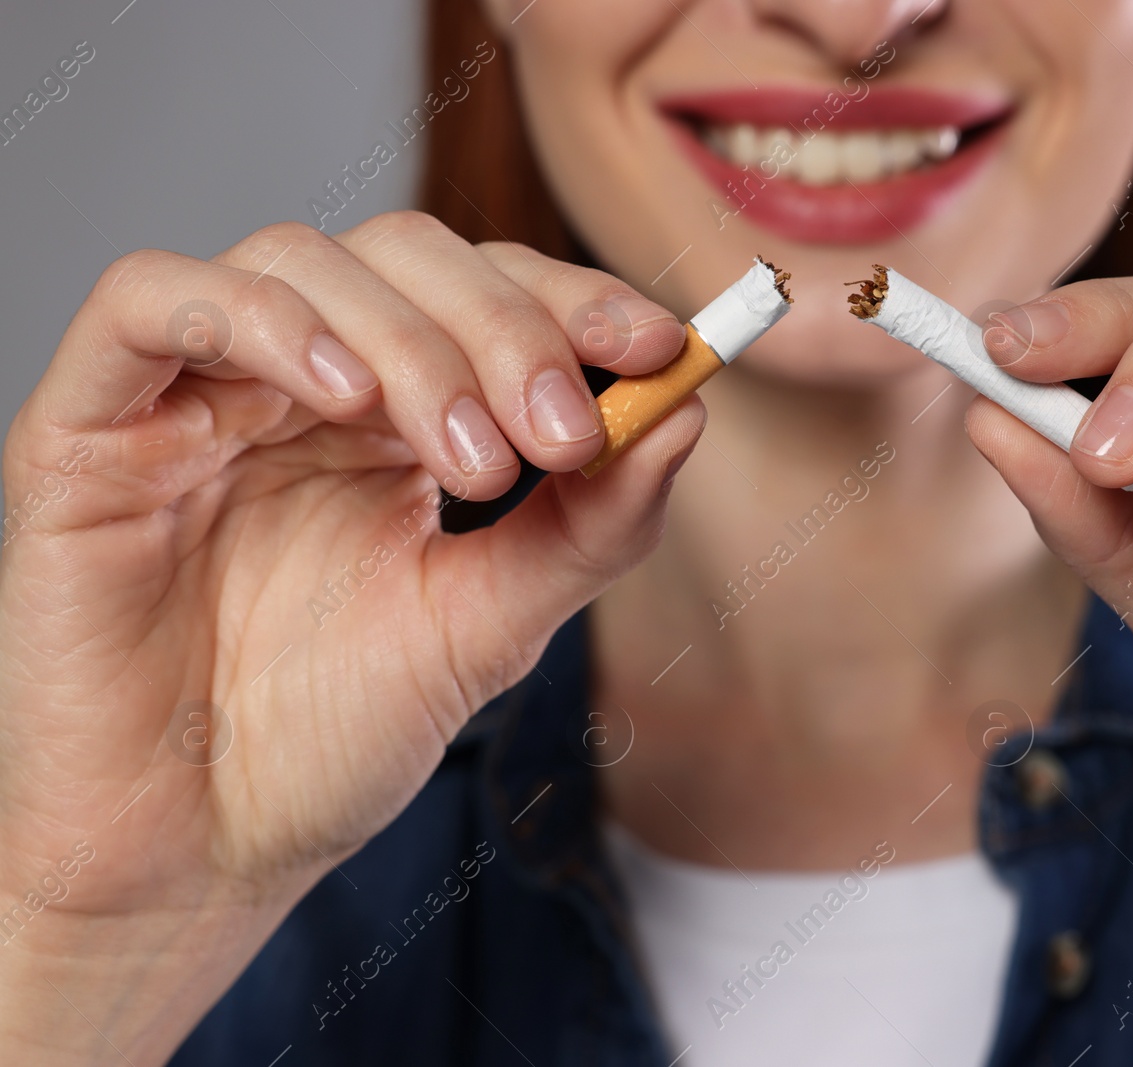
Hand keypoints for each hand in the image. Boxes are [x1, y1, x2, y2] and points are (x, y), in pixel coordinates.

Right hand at [0, 210, 702, 1062]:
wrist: (199, 849)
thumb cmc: (332, 739)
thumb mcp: (491, 624)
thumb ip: (589, 525)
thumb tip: (686, 412)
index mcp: (392, 417)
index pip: (486, 293)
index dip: (572, 300)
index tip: (660, 346)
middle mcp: (296, 384)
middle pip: (404, 255)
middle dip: (505, 327)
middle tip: (560, 433)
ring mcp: (193, 395)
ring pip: (297, 262)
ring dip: (407, 340)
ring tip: (471, 456)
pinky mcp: (88, 425)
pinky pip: (147, 302)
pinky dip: (252, 317)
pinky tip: (336, 391)